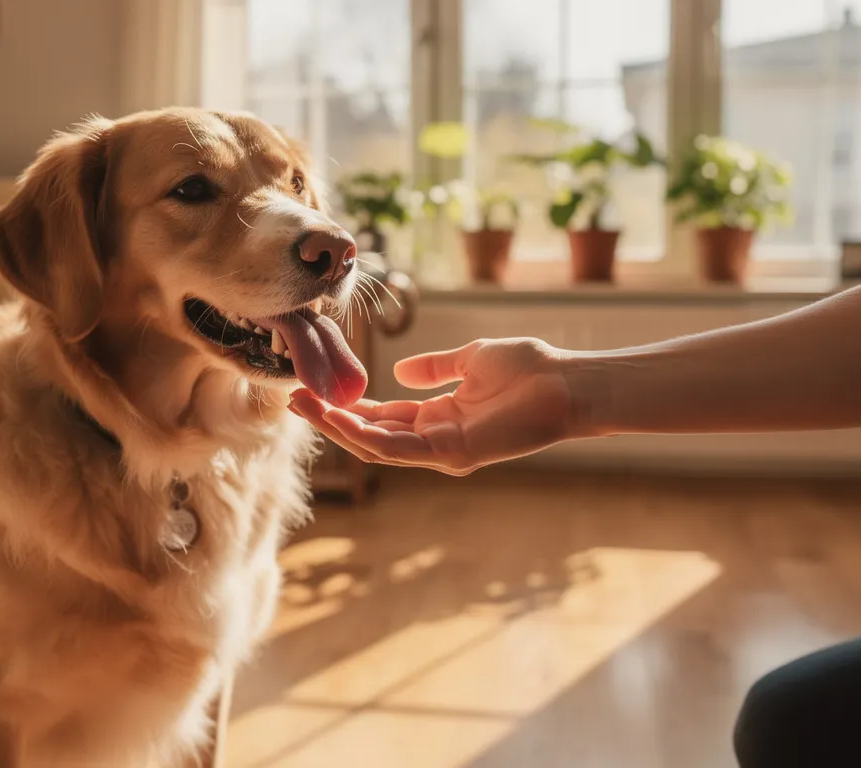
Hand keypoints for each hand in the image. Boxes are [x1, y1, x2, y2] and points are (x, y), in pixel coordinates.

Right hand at [288, 338, 578, 475]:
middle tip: (293, 402)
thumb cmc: (529, 369)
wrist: (567, 382)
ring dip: (337, 428)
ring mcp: (442, 451)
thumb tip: (400, 371)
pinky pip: (398, 448)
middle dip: (330, 420)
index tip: (313, 391)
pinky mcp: (452, 454)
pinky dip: (365, 435)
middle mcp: (435, 441)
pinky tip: (338, 417)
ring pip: (376, 446)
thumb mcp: (470, 360)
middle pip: (371, 435)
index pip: (382, 418)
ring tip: (303, 407)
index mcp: (438, 418)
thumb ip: (435, 368)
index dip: (346, 407)